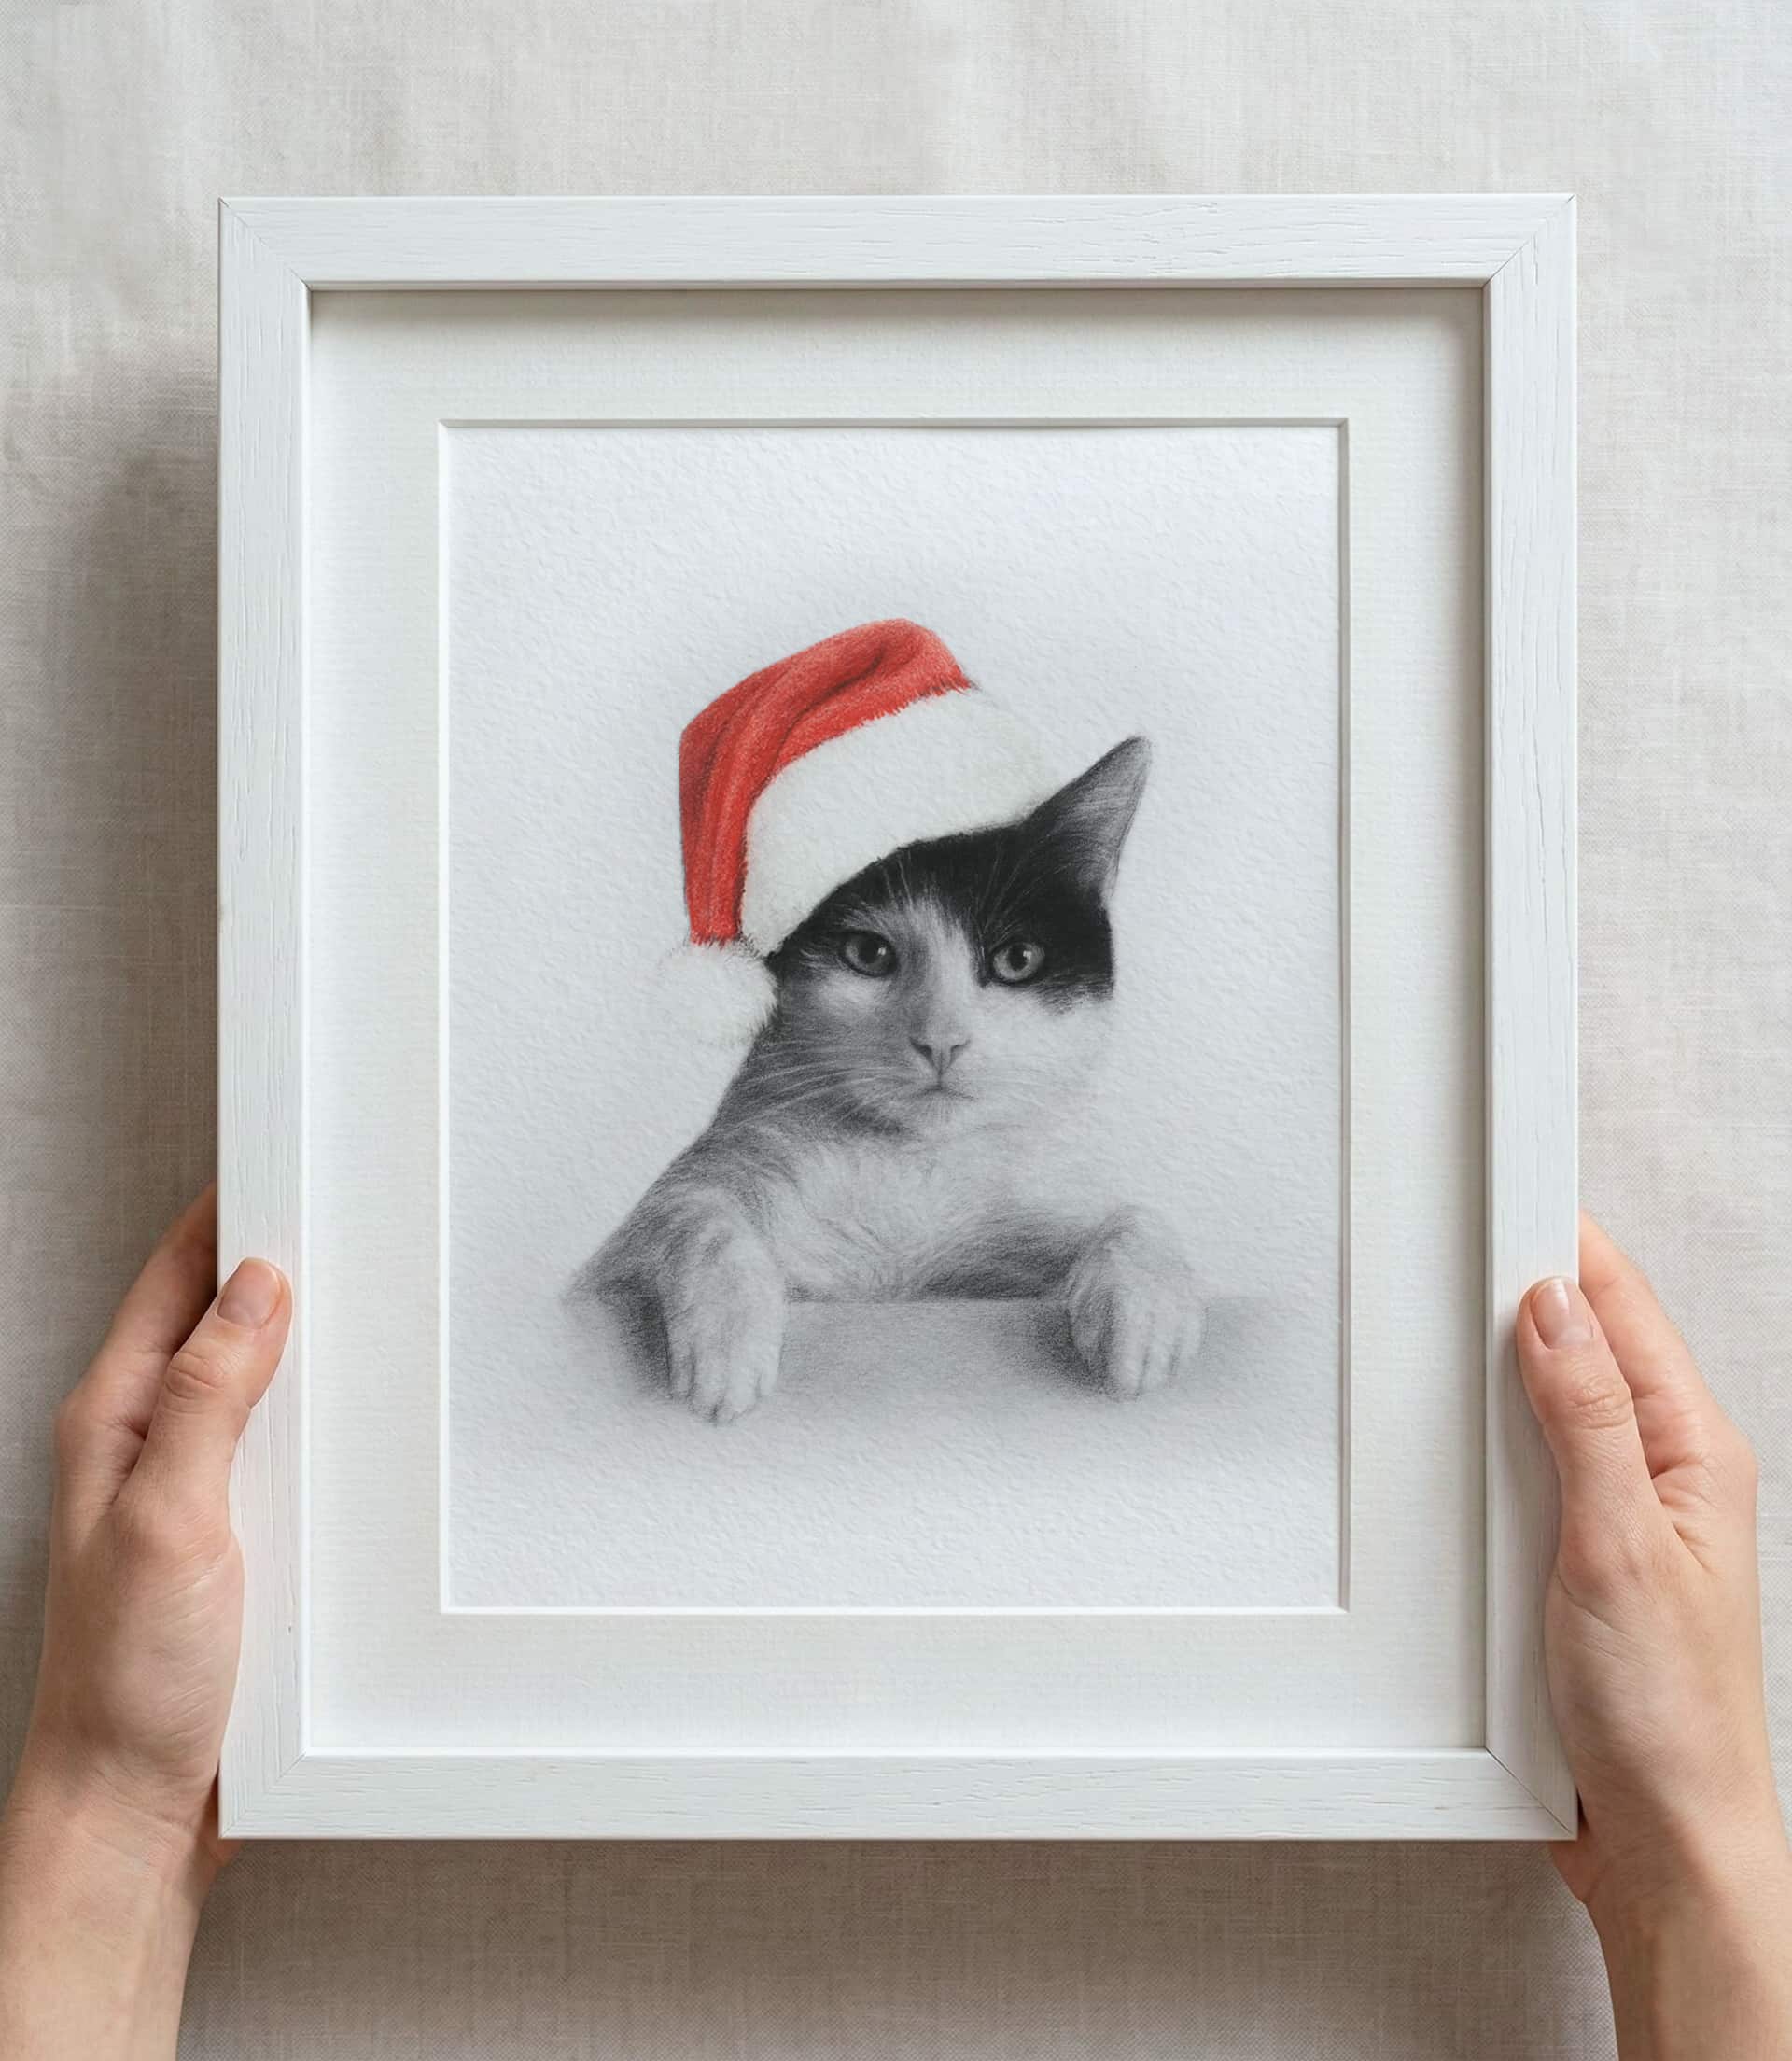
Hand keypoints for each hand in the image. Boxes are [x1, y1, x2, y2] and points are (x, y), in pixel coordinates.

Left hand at [0, 1188, 288, 2058]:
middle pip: (219, 1318)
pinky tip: (366, 1415)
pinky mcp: (232, 1534)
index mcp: (113, 1420)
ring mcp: (190, 1488)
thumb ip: (206, 1398)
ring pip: (257, 1379)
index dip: (230, 1213)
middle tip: (356, 1211)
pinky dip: (322, 1411)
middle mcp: (147, 1442)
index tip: (288, 1155)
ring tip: (377, 1292)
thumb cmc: (129, 1678)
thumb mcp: (167, 1521)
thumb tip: (254, 1286)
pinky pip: (280, 1442)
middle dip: (282, 1260)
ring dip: (309, 1339)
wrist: (136, 1807)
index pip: (175, 1279)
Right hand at [1519, 1214, 1790, 2056]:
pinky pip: (1524, 1471)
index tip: (1505, 1191)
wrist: (1664, 1846)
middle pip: (1583, 1346)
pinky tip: (1450, 1437)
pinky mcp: (1572, 1561)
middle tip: (1453, 1241)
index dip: (1564, 1244)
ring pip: (1545, 1407)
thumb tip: (1552, 1309)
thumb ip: (1586, 1421)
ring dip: (1497, 1371)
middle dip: (1519, 1293)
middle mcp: (1660, 1474)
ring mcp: (1615, 1517)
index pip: (1623, 1310)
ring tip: (1444, 1318)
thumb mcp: (1618, 1548)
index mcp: (1694, 1453)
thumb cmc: (1670, 1718)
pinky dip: (1484, 1442)